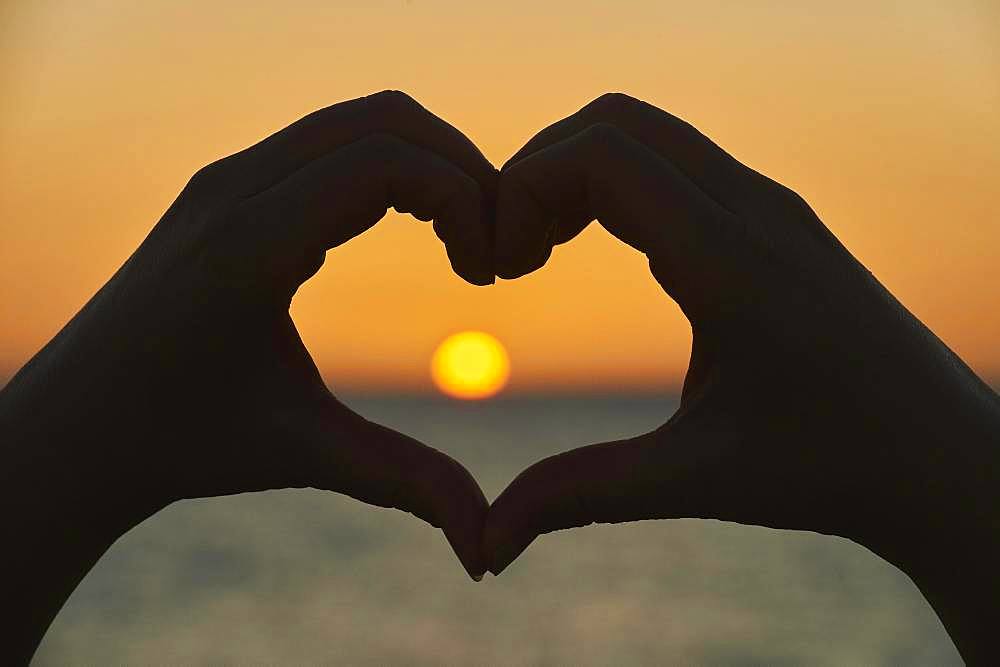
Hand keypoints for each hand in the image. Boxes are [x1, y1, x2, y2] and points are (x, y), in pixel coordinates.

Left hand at [1, 91, 497, 659]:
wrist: (80, 425)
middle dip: (461, 168)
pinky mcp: (228, 185)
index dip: (465, 199)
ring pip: (358, 121)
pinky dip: (389, 166)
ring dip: (427, 163)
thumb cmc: (181, 440)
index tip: (489, 271)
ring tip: (461, 238)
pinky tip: (410, 228)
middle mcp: (233, 188)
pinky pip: (329, 142)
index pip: (387, 161)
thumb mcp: (303, 452)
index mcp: (250, 244)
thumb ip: (403, 482)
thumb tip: (487, 546)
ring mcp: (226, 177)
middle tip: (493, 243)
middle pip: (384, 120)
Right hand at [485, 93, 998, 661]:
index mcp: (729, 259)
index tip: (499, 269)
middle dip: (538, 171)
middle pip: (616, 122)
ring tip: (541, 251)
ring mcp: (771, 205)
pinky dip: (616, 184)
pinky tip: (602, 249)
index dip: (521, 190)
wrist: (939, 458)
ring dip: (577, 175)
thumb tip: (487, 545)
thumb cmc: (830, 468)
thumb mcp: (691, 479)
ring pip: (647, 134)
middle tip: (512, 254)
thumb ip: (578, 494)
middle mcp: (754, 209)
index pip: (602, 154)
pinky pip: (677, 163)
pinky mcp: (775, 218)